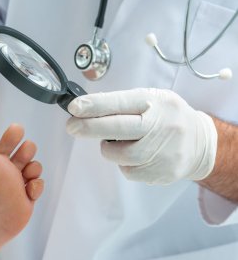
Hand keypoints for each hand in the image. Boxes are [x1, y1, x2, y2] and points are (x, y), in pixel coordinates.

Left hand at [66, 88, 217, 184]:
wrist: (200, 143)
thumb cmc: (167, 117)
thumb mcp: (150, 100)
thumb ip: (122, 104)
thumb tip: (86, 110)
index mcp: (156, 102)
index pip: (121, 102)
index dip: (95, 106)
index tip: (74, 108)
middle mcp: (161, 125)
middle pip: (118, 128)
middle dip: (90, 127)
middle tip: (72, 127)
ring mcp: (164, 151)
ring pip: (121, 155)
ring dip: (109, 149)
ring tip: (115, 142)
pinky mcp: (163, 172)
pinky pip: (129, 171)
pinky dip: (124, 163)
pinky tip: (134, 155)